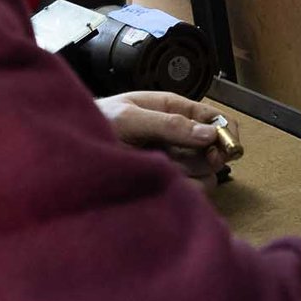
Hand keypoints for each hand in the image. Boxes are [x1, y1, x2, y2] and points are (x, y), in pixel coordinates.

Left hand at [99, 91, 229, 179]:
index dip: (227, 132)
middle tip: (189, 160)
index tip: (227, 147)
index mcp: (172, 109)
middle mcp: (178, 135)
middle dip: (210, 156)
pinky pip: (192, 191)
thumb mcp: (130, 118)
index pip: (215, 117)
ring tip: (162, 168)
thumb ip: (169, 124)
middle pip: (216, 148)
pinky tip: (161, 183)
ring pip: (208, 172)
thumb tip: (209, 133)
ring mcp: (173, 160)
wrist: (73, 150)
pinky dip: (183, 190)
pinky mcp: (166, 182)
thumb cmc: (95, 123)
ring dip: (193, 173)